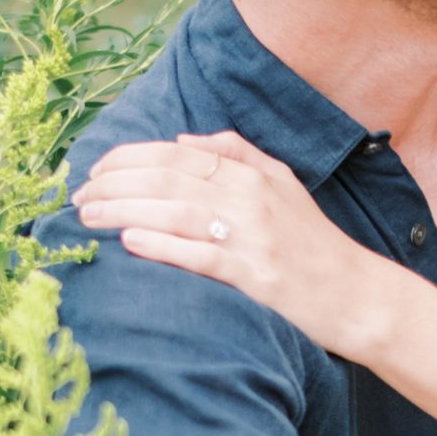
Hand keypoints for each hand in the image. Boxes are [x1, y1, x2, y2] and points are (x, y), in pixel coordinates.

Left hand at [72, 130, 395, 358]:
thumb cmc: (314, 245)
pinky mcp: (257, 275)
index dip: (129, 158)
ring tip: (87, 218)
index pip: (177, 154)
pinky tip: (130, 241)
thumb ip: (237, 154)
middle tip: (78, 197)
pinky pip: (200, 254)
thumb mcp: (282, 186)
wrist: (358, 296)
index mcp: (252, 174)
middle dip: (114, 184)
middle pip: (168, 178)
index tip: (94, 171)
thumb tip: (182, 139)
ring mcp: (254, 236)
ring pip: (176, 211)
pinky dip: (163, 244)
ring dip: (123, 210)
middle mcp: (251, 197)